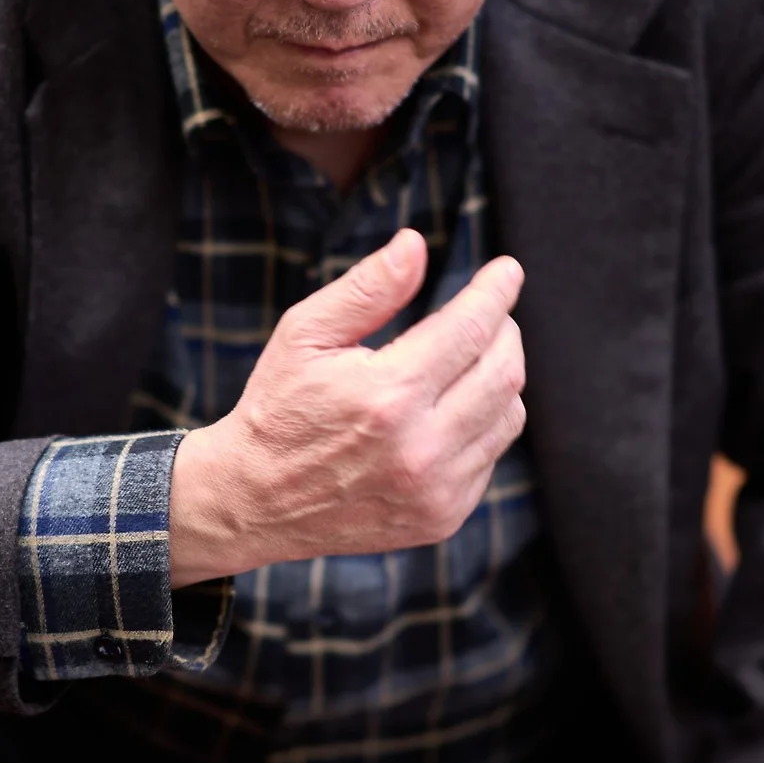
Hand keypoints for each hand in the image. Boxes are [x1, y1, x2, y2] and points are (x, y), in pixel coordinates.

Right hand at [168, 228, 525, 584]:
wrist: (254, 501)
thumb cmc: (278, 407)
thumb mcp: (306, 334)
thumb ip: (367, 288)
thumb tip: (417, 244)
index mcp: (388, 395)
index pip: (472, 328)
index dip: (496, 291)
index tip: (507, 270)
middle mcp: (421, 448)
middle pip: (504, 371)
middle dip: (504, 329)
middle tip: (487, 312)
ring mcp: (436, 490)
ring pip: (508, 415)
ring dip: (499, 375)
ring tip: (468, 357)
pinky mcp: (442, 517)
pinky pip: (491, 456)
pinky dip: (483, 423)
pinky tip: (449, 409)